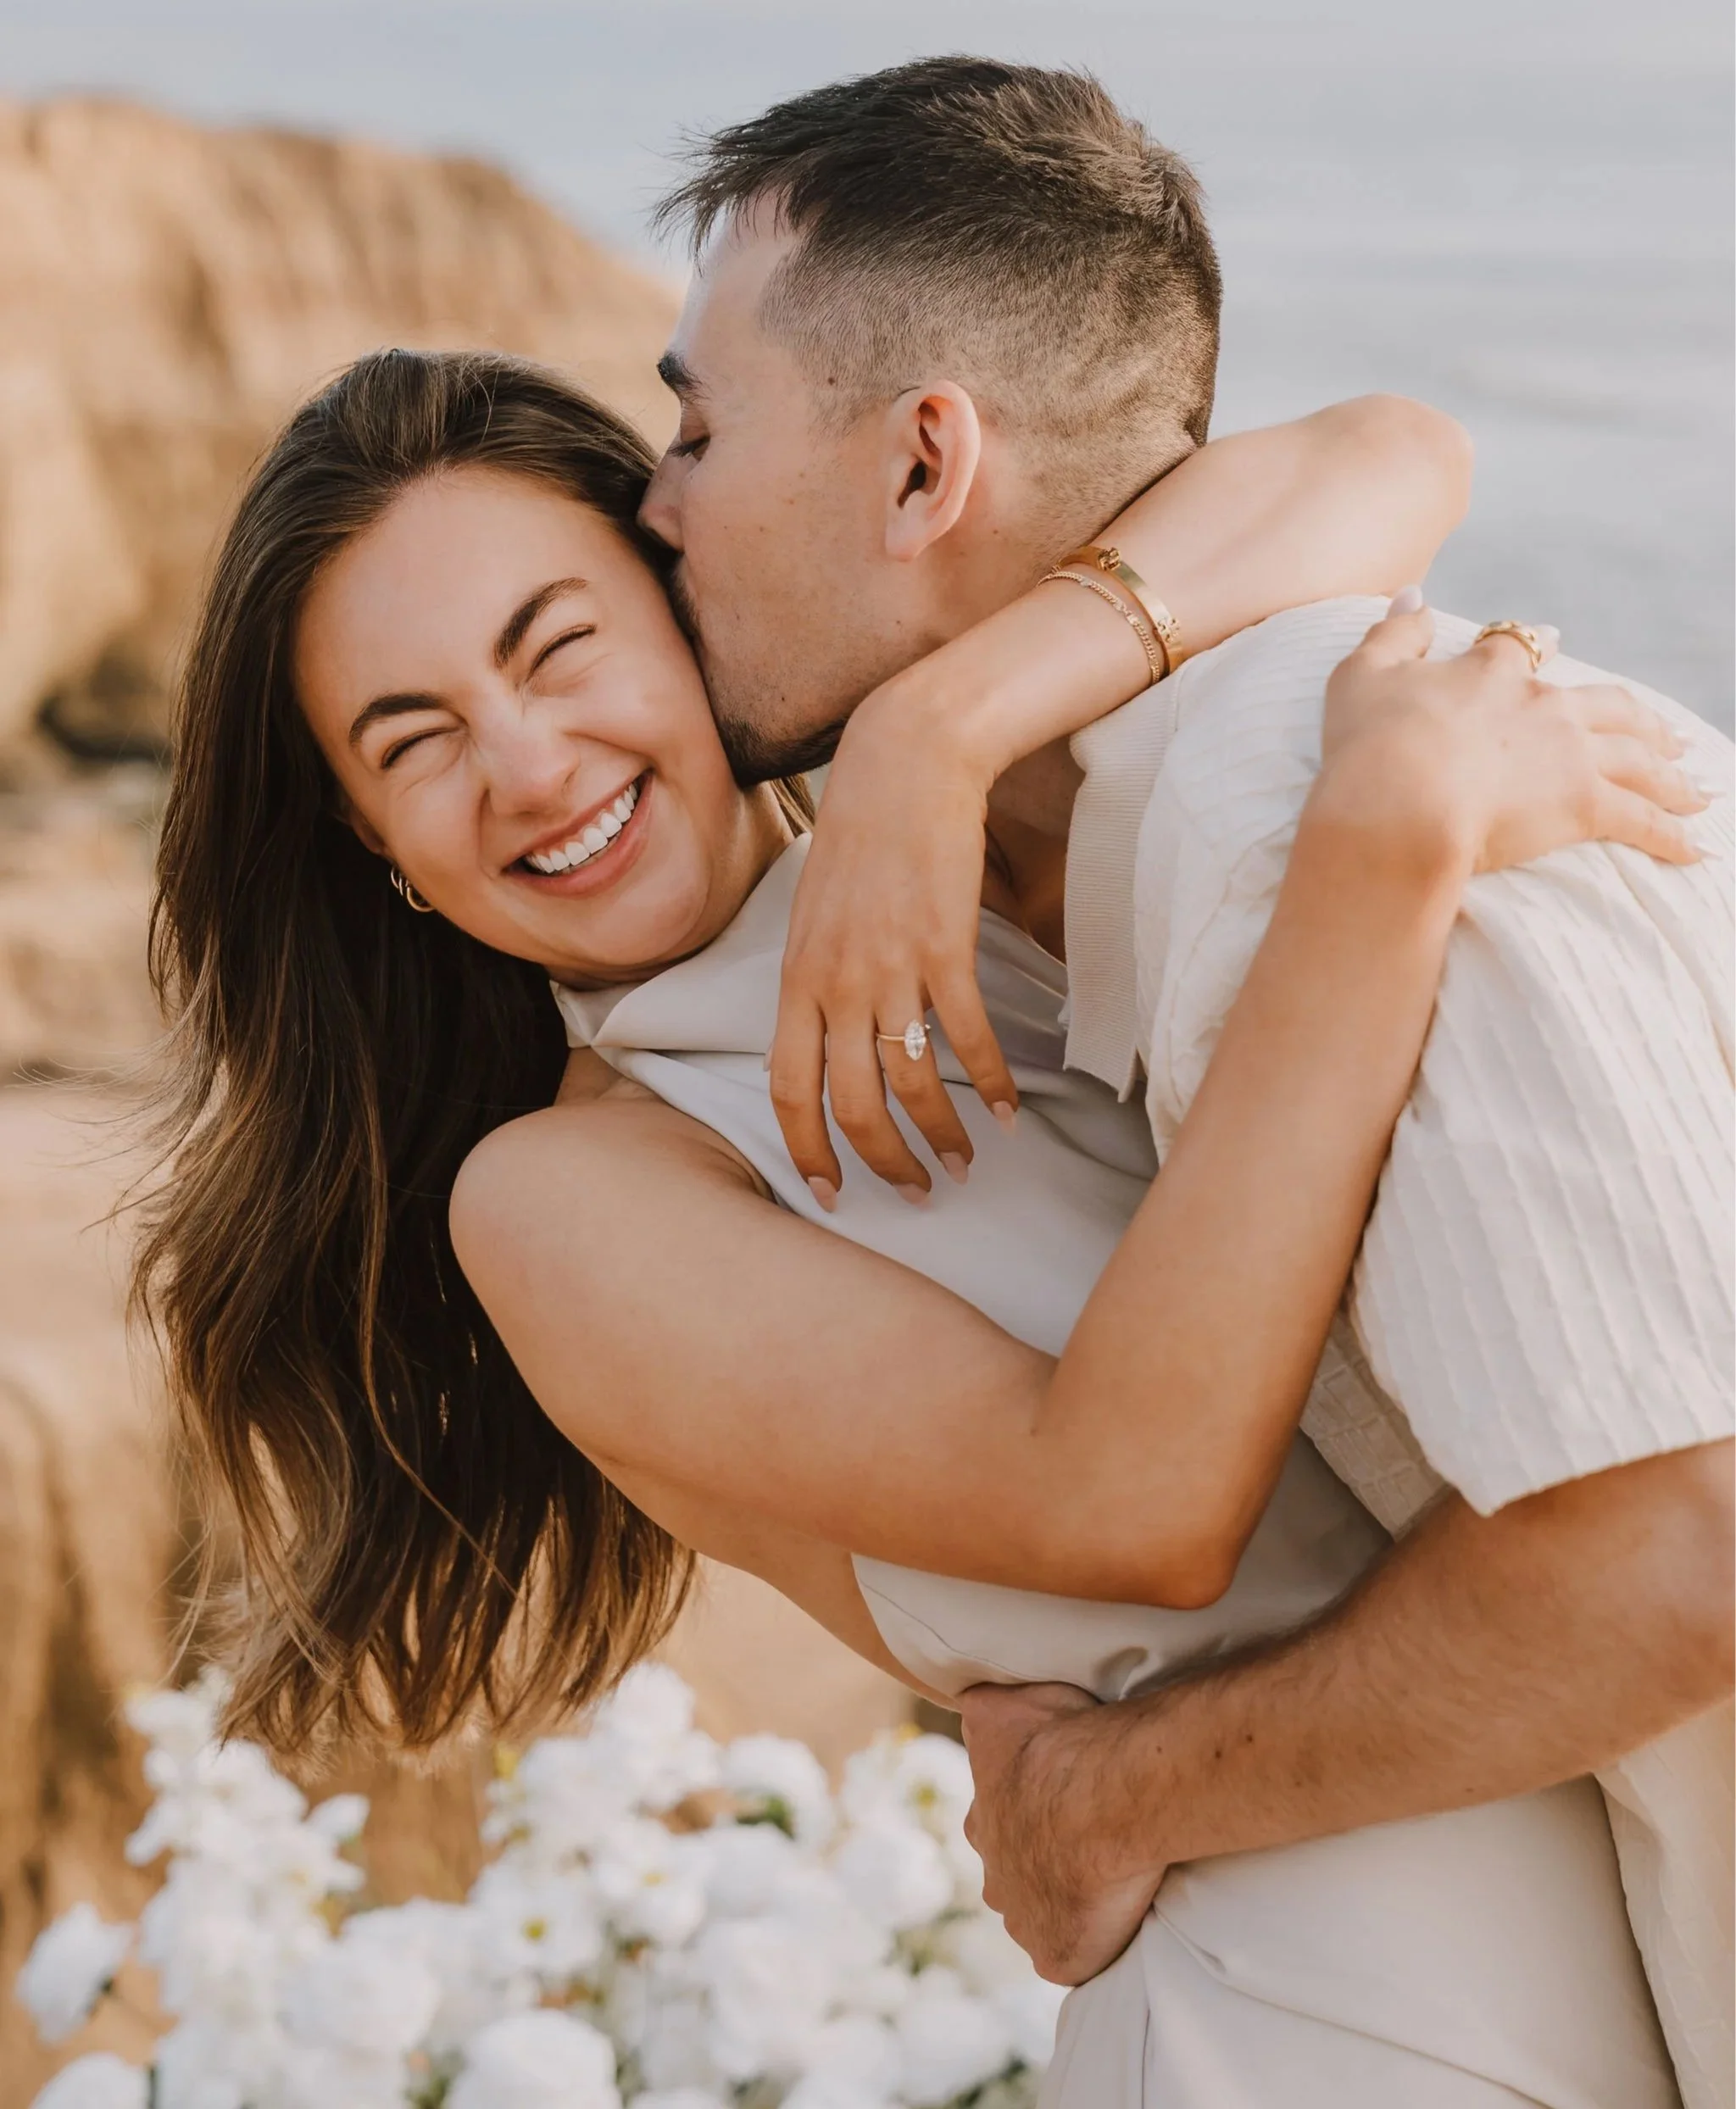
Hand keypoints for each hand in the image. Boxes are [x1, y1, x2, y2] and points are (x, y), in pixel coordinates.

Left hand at [769, 684, 1020, 1202]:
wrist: (903, 762)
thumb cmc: (860, 835)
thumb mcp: (814, 915)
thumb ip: (817, 980)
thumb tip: (828, 1040)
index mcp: (796, 979)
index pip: (788, 1090)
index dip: (807, 1152)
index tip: (830, 1193)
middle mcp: (834, 983)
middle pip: (851, 1104)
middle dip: (883, 1162)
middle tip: (915, 1192)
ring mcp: (889, 966)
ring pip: (911, 1082)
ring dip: (942, 1135)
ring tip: (965, 1162)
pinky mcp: (944, 947)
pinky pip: (969, 1036)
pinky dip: (995, 1082)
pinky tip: (1011, 1110)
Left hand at [958, 1681, 1165, 1984]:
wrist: (1106, 1797)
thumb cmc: (1064, 1743)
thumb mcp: (1005, 1705)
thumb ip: (986, 1709)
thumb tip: (971, 1706)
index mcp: (982, 1819)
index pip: (997, 1823)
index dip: (1029, 1815)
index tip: (1062, 1805)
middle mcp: (994, 1875)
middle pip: (1013, 1875)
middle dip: (1039, 1864)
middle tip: (1085, 1846)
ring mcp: (1022, 1921)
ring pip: (1037, 1917)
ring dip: (1063, 1904)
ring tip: (1108, 1884)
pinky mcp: (1055, 1957)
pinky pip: (1069, 1957)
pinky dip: (1090, 1945)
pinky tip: (1117, 1922)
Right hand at [1318, 595, 1705, 876]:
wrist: (1399, 805)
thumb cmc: (1369, 746)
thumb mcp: (1360, 676)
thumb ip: (1391, 634)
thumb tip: (1411, 595)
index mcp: (1490, 674)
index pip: (1519, 649)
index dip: (1534, 645)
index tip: (1551, 642)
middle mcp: (1543, 706)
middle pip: (1607, 704)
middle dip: (1638, 718)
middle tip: (1660, 733)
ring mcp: (1569, 754)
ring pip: (1637, 756)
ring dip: (1669, 772)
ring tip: (1690, 787)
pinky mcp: (1583, 805)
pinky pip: (1641, 818)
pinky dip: (1670, 833)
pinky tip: (1691, 846)